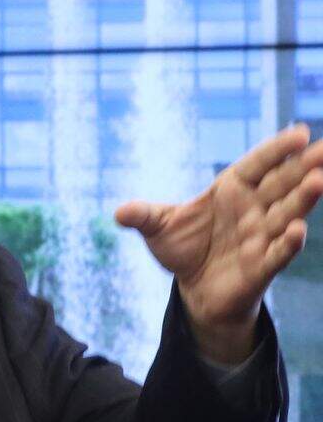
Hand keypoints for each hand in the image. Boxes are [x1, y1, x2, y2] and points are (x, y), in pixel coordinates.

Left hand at [115, 124, 322, 363]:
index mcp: (231, 190)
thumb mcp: (158, 229)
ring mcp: (260, 236)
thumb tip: (119, 212)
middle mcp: (253, 209)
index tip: (300, 132)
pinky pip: (278, 252)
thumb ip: (143, 216)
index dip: (276, 150)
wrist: (194, 289)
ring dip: (303, 199)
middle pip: (282, 184)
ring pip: (286, 213)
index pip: (258, 165)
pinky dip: (287, 242)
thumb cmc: (183, 249)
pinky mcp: (261, 266)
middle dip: (305, 166)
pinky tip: (297, 230)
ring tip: (319, 180)